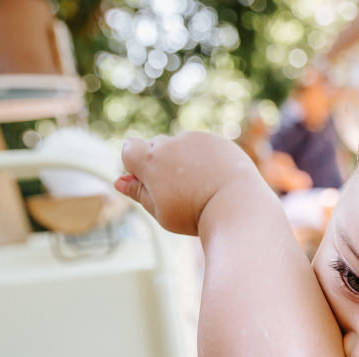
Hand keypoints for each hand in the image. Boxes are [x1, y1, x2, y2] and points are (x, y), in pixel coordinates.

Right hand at [114, 131, 255, 235]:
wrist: (238, 208)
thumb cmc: (196, 216)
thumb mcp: (161, 212)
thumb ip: (140, 194)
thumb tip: (119, 182)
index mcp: (150, 161)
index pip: (129, 149)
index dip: (135, 165)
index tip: (148, 182)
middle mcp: (171, 144)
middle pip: (156, 147)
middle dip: (162, 163)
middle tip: (179, 191)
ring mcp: (195, 139)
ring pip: (181, 145)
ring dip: (185, 159)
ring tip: (201, 187)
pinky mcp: (217, 141)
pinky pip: (204, 146)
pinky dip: (206, 159)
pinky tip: (216, 180)